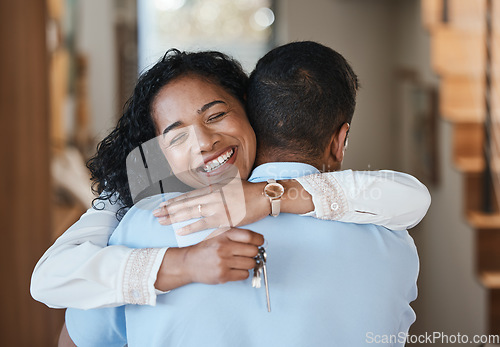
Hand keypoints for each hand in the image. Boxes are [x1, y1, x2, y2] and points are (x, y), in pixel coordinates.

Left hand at [153, 179, 269, 235]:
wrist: (263, 196)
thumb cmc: (249, 191)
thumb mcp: (230, 184)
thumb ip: (218, 187)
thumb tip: (209, 188)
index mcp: (213, 188)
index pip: (189, 195)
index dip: (175, 201)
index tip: (163, 204)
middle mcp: (212, 196)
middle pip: (186, 203)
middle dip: (169, 209)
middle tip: (155, 213)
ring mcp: (217, 207)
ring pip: (191, 212)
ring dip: (175, 217)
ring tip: (162, 221)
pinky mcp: (224, 219)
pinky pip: (204, 224)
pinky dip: (191, 227)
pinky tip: (181, 231)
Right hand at [154, 228, 263, 290]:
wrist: (188, 263)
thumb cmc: (206, 248)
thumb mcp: (219, 235)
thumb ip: (237, 235)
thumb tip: (259, 240)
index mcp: (224, 235)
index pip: (251, 236)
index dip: (259, 240)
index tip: (259, 243)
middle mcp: (224, 247)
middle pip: (253, 251)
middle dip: (254, 253)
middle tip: (249, 254)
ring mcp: (223, 262)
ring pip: (250, 264)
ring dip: (249, 264)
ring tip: (240, 262)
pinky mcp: (222, 276)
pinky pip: (244, 275)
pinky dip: (243, 273)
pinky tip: (235, 269)